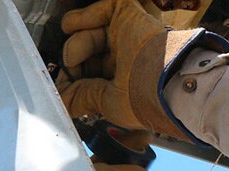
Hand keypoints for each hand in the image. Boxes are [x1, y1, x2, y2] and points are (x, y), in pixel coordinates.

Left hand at [60, 0, 198, 136]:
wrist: (167, 81)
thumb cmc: (145, 100)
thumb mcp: (106, 103)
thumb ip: (82, 97)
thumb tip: (62, 101)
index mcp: (124, 79)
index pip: (92, 72)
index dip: (75, 76)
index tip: (63, 84)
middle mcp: (126, 56)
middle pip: (90, 51)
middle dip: (74, 59)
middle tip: (69, 69)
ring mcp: (127, 35)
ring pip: (93, 30)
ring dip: (76, 41)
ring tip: (70, 56)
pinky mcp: (129, 15)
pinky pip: (104, 8)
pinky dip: (84, 17)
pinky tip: (71, 26)